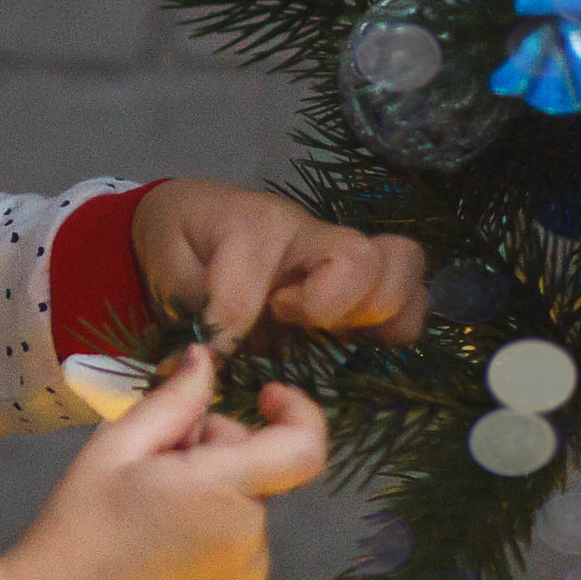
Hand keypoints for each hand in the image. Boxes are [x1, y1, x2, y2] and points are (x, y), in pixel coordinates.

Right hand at [0, 347, 327, 579]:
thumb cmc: (81, 523)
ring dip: (216, 503)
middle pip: (258, 475)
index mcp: (220, 492)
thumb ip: (174, 399)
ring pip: (248, 515)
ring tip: (153, 519)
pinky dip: (217, 543)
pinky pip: (245, 556)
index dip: (298, 411)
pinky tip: (165, 555)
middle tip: (154, 469)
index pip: (303, 447)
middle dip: (217, 457)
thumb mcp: (117, 446)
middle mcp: (249, 541)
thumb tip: (206, 358)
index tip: (263, 395)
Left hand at [132, 178, 428, 351]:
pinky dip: (397, 326)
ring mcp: (341, 252)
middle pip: (360, 260)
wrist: (196, 217)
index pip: (251, 292)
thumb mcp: (167, 268)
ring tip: (336, 332)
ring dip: (380, 314)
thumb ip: (191, 309)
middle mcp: (308, 232)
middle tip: (289, 321)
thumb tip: (211, 362)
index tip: (215, 344)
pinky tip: (357, 342)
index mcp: (251, 226)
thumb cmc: (182, 242)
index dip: (232, 330)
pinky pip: (413, 296)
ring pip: (403, 266)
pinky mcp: (363, 280)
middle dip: (330, 307)